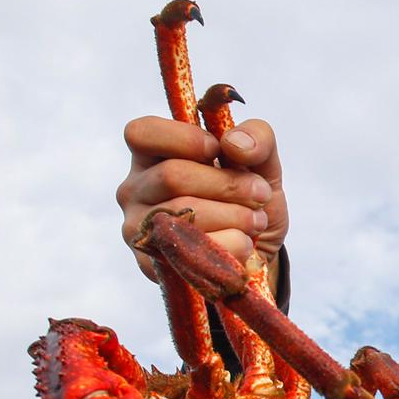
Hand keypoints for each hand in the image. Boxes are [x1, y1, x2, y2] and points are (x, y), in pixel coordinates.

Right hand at [116, 116, 287, 282]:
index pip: (141, 134)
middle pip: (172, 175)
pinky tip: (245, 244)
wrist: (258, 252)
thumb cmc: (249, 200)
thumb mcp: (263, 163)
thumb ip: (258, 138)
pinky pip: (193, 251)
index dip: (185, 139)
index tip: (218, 151)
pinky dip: (231, 245)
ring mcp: (138, 228)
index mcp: (151, 156)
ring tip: (256, 220)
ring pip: (183, 214)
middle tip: (260, 194)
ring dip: (235, 216)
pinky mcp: (151, 264)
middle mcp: (135, 190)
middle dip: (227, 184)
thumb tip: (234, 144)